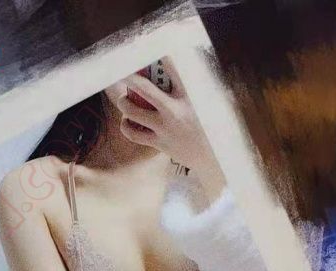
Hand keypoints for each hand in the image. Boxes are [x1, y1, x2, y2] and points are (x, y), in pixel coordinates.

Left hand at [116, 58, 225, 199]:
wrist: (212, 158)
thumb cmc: (212, 126)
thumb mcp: (212, 101)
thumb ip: (202, 84)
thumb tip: (190, 67)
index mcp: (189, 96)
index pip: (172, 67)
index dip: (160, 55)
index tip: (151, 48)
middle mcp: (174, 111)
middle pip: (144, 89)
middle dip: (130, 77)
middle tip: (123, 73)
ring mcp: (164, 128)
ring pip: (133, 112)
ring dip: (124, 103)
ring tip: (125, 100)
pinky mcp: (158, 143)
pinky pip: (133, 133)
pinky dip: (126, 126)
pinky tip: (127, 121)